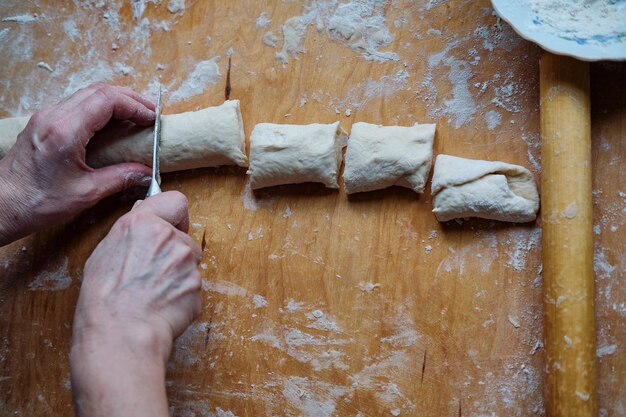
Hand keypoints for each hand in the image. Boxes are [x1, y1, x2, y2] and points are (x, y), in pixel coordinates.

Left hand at [0, 83, 155, 245]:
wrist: (0, 206)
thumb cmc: (37, 202)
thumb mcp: (86, 193)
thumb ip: (120, 178)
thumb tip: (146, 172)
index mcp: (65, 131)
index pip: (106, 100)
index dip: (134, 106)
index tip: (151, 119)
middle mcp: (53, 117)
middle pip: (98, 91)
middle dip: (128, 99)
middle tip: (149, 114)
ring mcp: (45, 118)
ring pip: (86, 94)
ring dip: (114, 101)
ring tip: (135, 116)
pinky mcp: (42, 124)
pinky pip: (76, 105)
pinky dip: (99, 108)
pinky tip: (111, 123)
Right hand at [71, 191, 201, 416]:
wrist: (121, 335)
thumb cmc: (104, 300)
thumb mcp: (104, 253)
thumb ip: (131, 231)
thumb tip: (144, 216)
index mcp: (143, 223)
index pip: (176, 201)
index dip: (175, 215)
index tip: (172, 224)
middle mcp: (169, 237)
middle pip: (184, 236)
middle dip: (175, 251)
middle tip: (152, 272)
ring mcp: (187, 262)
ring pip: (189, 262)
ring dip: (179, 274)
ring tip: (154, 292)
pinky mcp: (198, 285)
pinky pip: (193, 286)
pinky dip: (182, 295)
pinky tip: (162, 306)